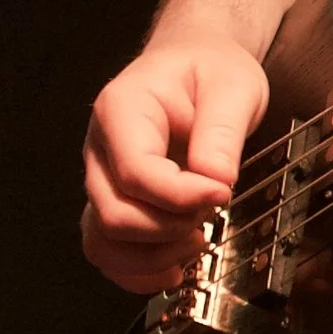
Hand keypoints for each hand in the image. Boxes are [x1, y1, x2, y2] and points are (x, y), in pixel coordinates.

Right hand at [81, 36, 268, 291]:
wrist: (195, 62)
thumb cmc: (210, 70)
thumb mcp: (232, 87)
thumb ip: (221, 133)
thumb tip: (214, 182)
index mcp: (121, 110)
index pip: (136, 173)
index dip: (180, 197)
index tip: (222, 194)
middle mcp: (100, 149)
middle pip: (114, 215)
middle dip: (170, 229)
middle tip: (213, 210)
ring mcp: (102, 179)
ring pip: (103, 241)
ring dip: (153, 257)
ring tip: (197, 241)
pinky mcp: (113, 201)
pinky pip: (107, 251)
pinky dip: (137, 271)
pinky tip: (174, 269)